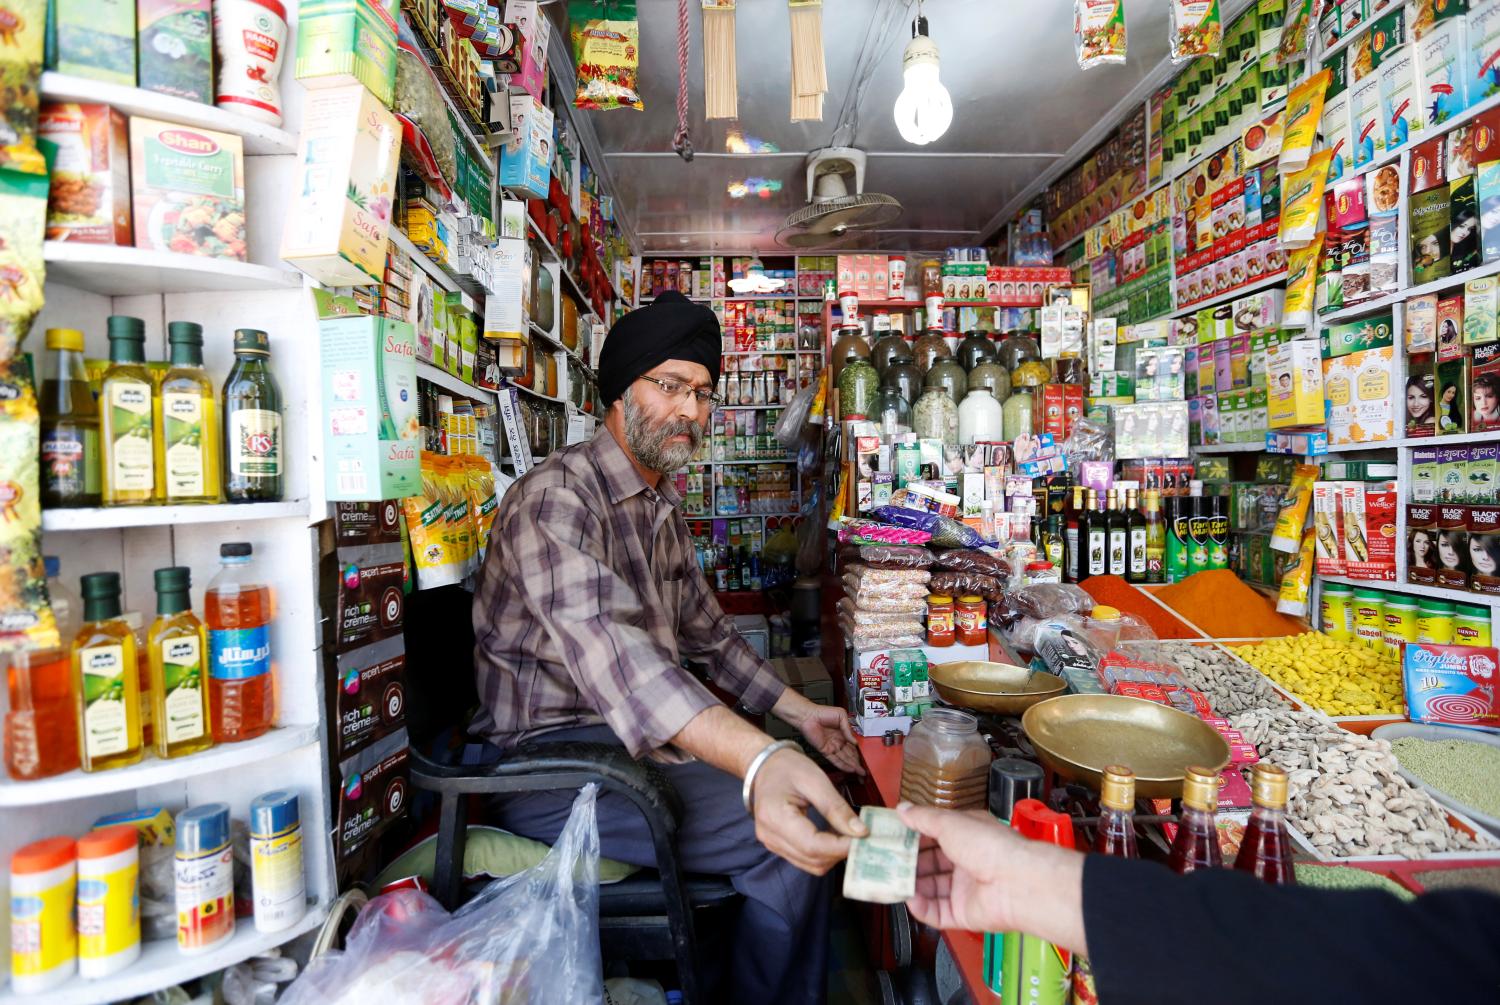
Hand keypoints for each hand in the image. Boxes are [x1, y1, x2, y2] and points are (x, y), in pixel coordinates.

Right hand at [751, 747, 867, 874]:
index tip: (864, 838)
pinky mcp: (779, 846)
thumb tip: (861, 832)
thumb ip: (836, 808)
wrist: (765, 766)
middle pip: (813, 860)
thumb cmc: (787, 768)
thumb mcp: (815, 780)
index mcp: (775, 817)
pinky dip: (825, 853)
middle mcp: (770, 837)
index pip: (812, 846)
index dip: (841, 847)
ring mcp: (772, 844)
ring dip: (834, 855)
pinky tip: (834, 837)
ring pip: (811, 864)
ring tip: (849, 835)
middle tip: (861, 836)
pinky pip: (806, 859)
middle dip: (840, 852)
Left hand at [797, 704, 864, 775]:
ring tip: (860, 773)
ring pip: (844, 759)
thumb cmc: (823, 712)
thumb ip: (848, 729)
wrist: (808, 715)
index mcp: (843, 733)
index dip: (859, 753)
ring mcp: (832, 747)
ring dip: (852, 766)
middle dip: (857, 763)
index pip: (853, 746)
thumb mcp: (841, 716)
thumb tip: (855, 742)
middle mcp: (838, 741)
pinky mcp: (825, 751)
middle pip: (850, 755)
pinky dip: (843, 765)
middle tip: (864, 771)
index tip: (867, 759)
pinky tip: (850, 770)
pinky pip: (835, 760)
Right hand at [896, 804, 1027, 930]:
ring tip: (892, 881)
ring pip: (932, 890)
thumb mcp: (950, 822)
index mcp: (967, 837)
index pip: (934, 836)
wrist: (1016, 882)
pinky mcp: (965, 914)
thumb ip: (923, 818)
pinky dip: (922, 908)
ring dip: (912, 886)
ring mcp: (966, 890)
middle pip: (931, 865)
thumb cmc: (990, 846)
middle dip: (909, 863)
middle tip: (885, 861)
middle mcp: (967, 862)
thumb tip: (902, 809)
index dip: (913, 837)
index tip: (892, 837)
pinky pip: (938, 913)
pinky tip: (910, 900)